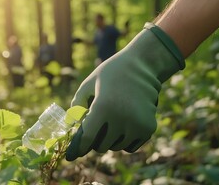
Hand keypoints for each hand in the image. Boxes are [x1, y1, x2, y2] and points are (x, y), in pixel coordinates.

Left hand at [66, 23, 184, 160]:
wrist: (142, 66)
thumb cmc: (110, 73)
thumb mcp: (88, 84)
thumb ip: (76, 105)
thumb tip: (70, 126)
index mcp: (103, 107)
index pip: (88, 139)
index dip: (78, 147)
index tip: (72, 153)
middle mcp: (121, 118)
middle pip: (101, 146)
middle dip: (95, 140)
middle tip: (95, 128)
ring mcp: (137, 125)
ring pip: (116, 147)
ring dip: (110, 140)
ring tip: (111, 121)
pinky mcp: (148, 128)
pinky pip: (130, 146)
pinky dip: (124, 140)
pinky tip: (123, 124)